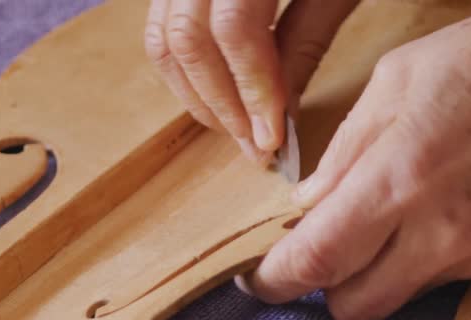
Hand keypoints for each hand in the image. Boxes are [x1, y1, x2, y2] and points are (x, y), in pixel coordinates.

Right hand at [144, 0, 360, 164]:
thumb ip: (307, 39)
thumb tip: (280, 111)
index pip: (232, 28)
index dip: (251, 90)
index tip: (272, 139)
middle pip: (185, 36)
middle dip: (219, 102)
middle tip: (252, 146)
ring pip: (163, 34)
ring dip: (196, 92)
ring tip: (234, 127)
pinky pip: (163, 20)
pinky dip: (187, 65)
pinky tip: (218, 92)